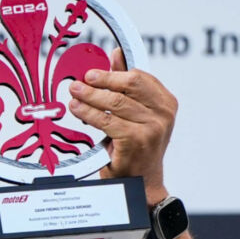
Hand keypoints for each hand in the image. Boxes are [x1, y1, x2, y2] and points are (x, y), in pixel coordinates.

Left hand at [67, 48, 177, 202]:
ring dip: (89, 97)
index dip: (113, 73)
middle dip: (100, 82)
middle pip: (127, 86)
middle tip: (79, 81)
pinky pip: (107, 121)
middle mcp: (163, 113)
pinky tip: (77, 110)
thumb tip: (116, 54)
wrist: (141, 184)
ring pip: (114, 103)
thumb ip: (128, 86)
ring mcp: (152, 127)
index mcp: (166, 102)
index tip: (92, 73)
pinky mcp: (137, 140)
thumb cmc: (137, 149)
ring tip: (73, 94)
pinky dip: (89, 114)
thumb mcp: (136, 116)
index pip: (139, 77)